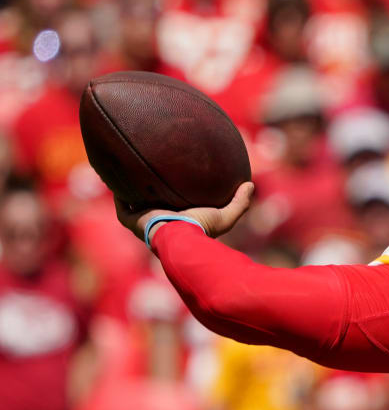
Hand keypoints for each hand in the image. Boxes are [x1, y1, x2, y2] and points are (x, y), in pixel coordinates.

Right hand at [115, 181, 254, 242]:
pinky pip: (121, 205)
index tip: (175, 179)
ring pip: (133, 203)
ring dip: (131, 190)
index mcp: (177, 221)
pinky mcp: (131, 220)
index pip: (173, 207)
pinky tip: (117, 177)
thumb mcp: (225, 216)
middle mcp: (158, 221)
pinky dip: (118, 193)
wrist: (180, 238)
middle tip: (151, 172)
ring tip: (129, 171)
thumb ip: (240, 202)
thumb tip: (250, 184)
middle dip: (149, 191)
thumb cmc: (201, 229)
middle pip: (151, 204)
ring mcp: (143, 221)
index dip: (172, 194)